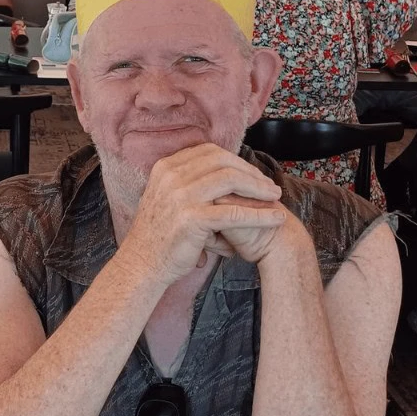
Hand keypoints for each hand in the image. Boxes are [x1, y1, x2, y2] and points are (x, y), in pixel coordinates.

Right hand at [120, 144, 287, 287]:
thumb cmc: (158, 234)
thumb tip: (221, 172)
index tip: (252, 174)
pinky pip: (234, 213)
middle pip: (223, 162)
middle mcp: (171, 176)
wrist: (141, 263)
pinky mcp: (192, 218)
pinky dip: (259, 215)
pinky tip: (275, 219)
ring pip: (231, 180)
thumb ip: (187, 182)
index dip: (236, 160)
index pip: (209, 152)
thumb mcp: (166, 197)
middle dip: (251, 172)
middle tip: (269, 186)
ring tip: (275, 198)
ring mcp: (181, 195)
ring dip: (258, 188)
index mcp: (166, 167)